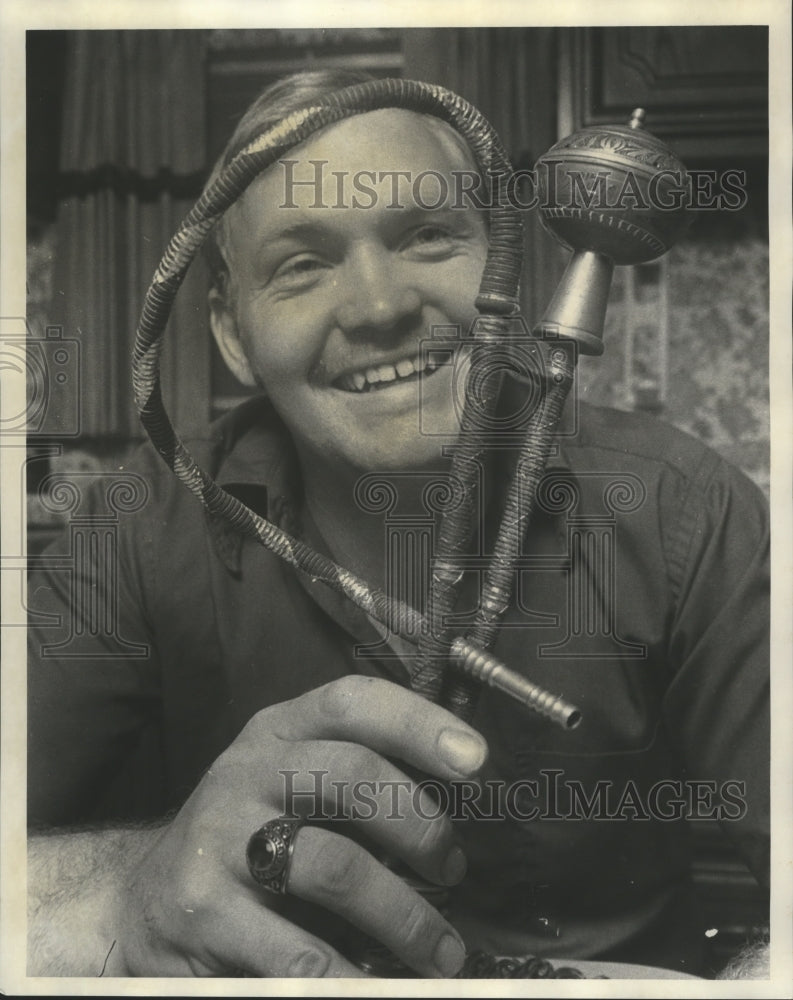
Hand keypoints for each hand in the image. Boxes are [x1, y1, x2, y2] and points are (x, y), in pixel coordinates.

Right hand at [112, 676, 487, 977]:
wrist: (143, 899)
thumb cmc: (245, 834)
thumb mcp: (286, 781)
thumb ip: (354, 772)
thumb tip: (462, 794)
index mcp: (277, 732)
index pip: (351, 702)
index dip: (417, 722)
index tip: (477, 759)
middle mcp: (245, 772)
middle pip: (350, 774)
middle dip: (420, 824)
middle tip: (453, 869)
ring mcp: (218, 839)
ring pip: (335, 866)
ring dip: (404, 915)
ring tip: (440, 950)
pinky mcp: (202, 911)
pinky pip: (296, 951)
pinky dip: (351, 976)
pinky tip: (379, 986)